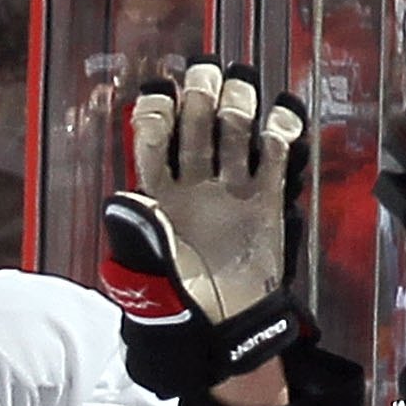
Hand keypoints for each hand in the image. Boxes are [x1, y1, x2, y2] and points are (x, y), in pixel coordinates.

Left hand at [101, 58, 309, 394]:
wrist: (227, 328)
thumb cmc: (181, 301)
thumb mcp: (150, 270)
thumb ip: (137, 232)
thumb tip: (123, 196)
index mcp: (160, 191)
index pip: (153, 136)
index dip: (156, 110)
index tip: (162, 93)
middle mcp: (194, 179)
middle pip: (196, 120)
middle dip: (200, 93)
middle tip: (209, 77)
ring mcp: (231, 185)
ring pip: (234, 128)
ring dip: (238, 102)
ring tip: (242, 91)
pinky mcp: (266, 197)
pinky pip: (275, 153)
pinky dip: (281, 129)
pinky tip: (282, 118)